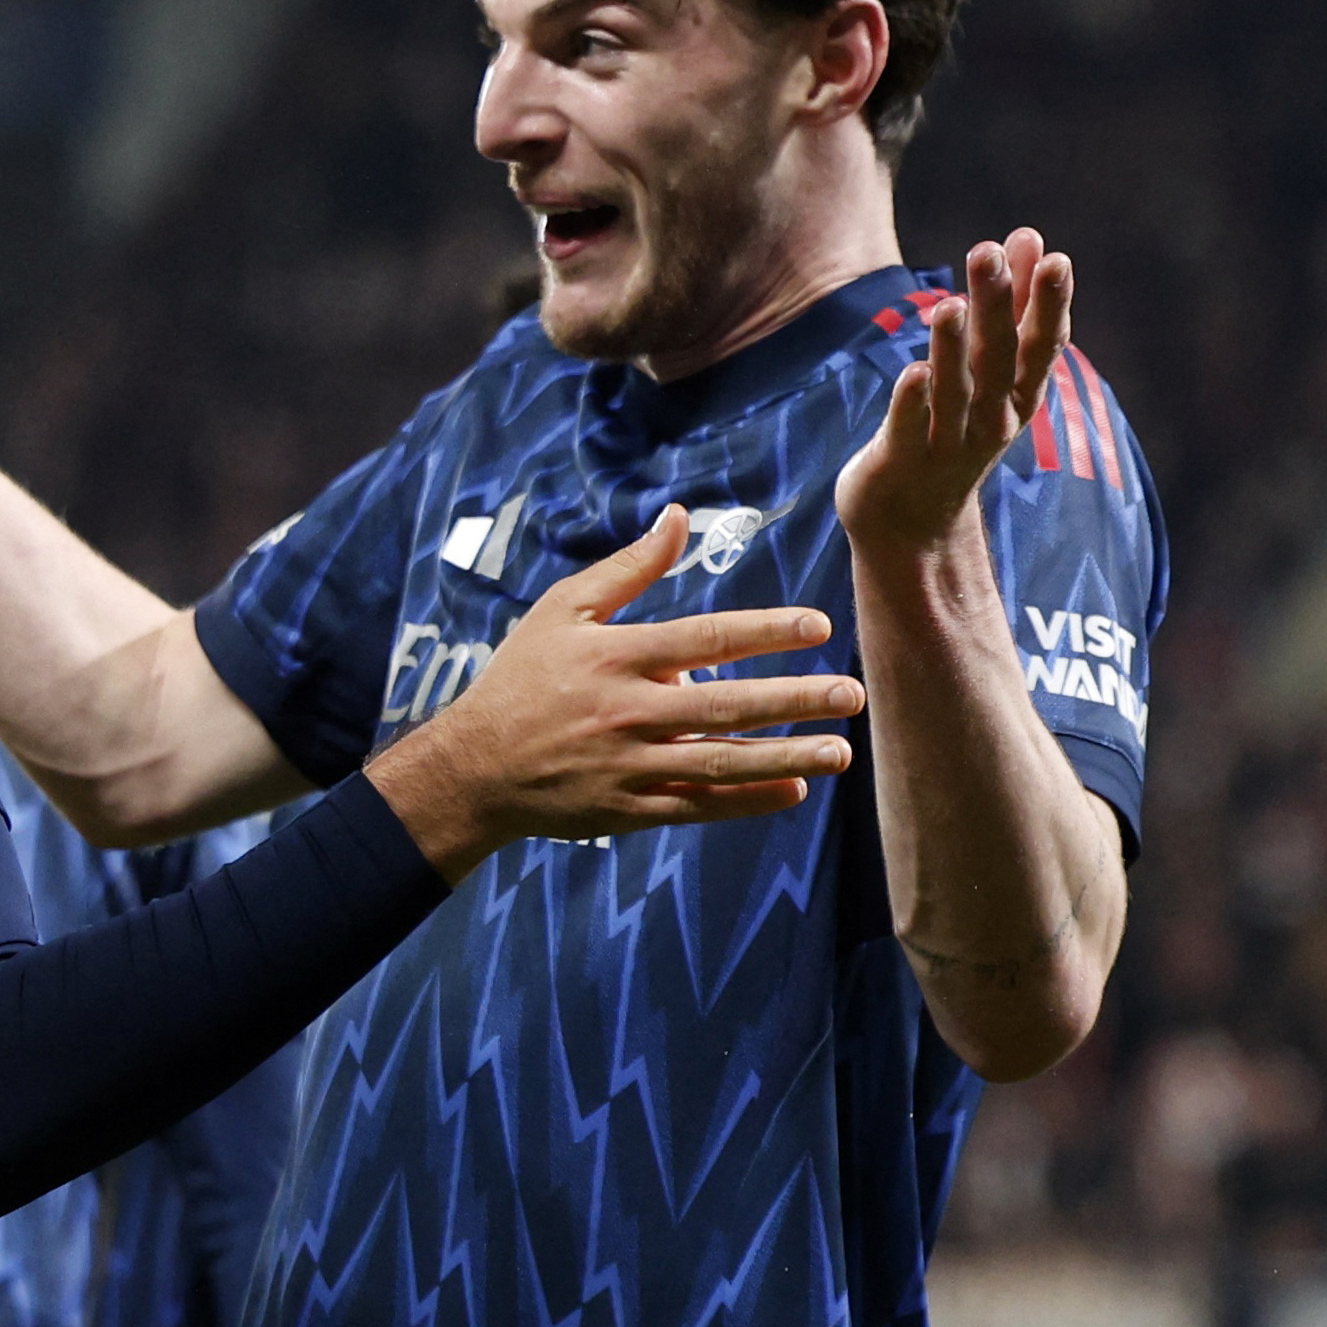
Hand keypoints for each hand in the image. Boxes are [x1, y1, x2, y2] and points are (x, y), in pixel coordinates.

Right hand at [367, 507, 860, 878]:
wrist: (476, 767)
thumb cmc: (523, 677)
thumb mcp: (563, 610)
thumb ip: (627, 568)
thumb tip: (677, 516)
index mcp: (614, 656)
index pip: (704, 638)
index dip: (765, 631)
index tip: (817, 626)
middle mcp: (627, 712)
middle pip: (724, 704)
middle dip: (793, 699)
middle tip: (851, 693)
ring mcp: (630, 766)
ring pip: (721, 762)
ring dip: (786, 756)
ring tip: (840, 751)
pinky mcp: (630, 809)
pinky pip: (699, 806)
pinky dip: (748, 801)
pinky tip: (793, 791)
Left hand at [836, 229, 1069, 551]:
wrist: (914, 526)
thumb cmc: (955, 431)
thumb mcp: (991, 372)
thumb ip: (1011, 307)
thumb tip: (1029, 236)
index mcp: (1016, 394)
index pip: (1041, 344)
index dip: (1049, 303)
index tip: (1054, 255)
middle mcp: (991, 419)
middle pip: (997, 358)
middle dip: (997, 305)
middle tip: (988, 252)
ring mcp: (947, 444)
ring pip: (954, 392)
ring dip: (953, 349)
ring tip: (951, 303)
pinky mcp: (902, 462)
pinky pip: (909, 429)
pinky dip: (913, 403)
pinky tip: (912, 371)